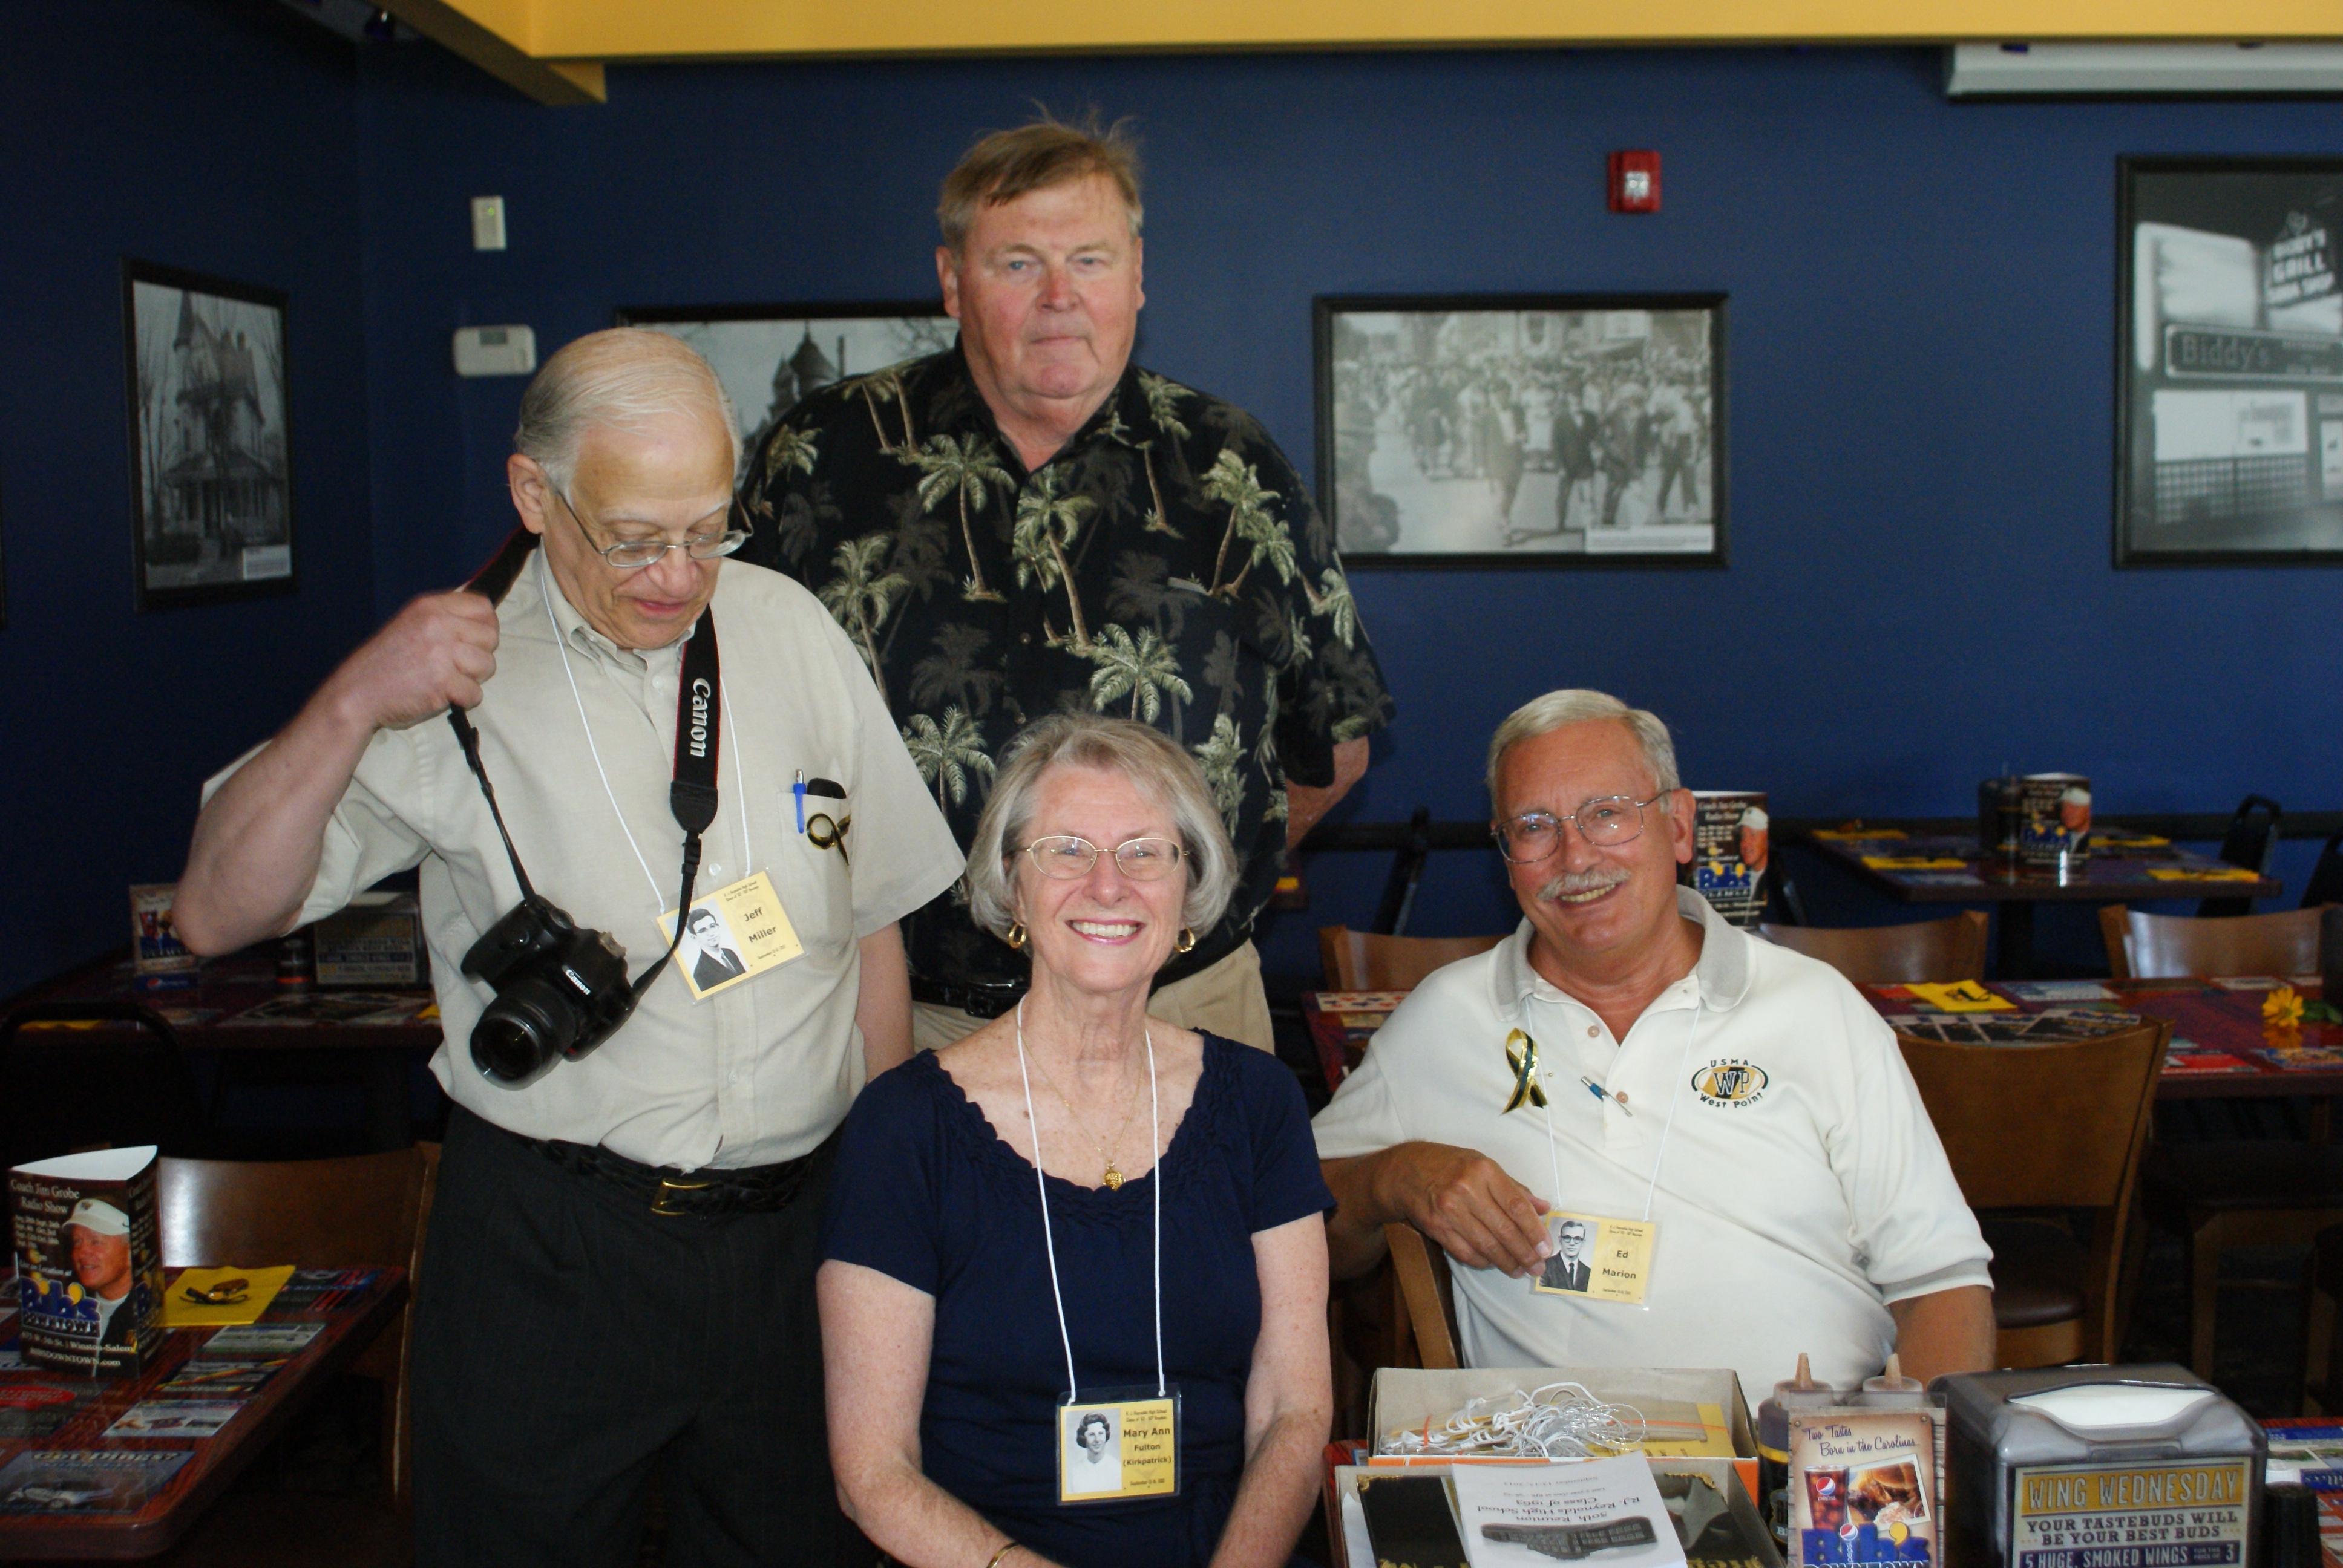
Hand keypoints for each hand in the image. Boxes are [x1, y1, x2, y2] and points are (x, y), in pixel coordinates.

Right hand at [324, 590, 500, 732]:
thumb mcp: (411, 625)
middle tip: (456, 665)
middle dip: (479, 654)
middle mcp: (438, 624)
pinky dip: (463, 700)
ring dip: (472, 678)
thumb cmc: (386, 662)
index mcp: (430, 607)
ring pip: (487, 665)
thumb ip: (444, 620)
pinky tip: (442, 695)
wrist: (357, 692)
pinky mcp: (443, 682)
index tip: (475, 641)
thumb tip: (484, 622)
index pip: (482, 606)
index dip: (486, 625)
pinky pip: (475, 693)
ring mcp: (441, 653)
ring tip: (447, 680)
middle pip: (491, 637)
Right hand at [1383, 1143, 1552, 1277]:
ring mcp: (1449, 1211)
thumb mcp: (1483, 1165)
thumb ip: (1514, 1188)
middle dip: (1525, 1253)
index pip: (1517, 1206)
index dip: (1535, 1231)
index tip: (1547, 1248)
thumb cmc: (1448, 1165)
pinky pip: (1466, 1252)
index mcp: (1484, 1170)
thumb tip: (1543, 1208)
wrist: (1404, 1172)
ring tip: (1520, 1270)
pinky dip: (1483, 1261)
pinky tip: (1493, 1263)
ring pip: (1487, 1245)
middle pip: (1505, 1230)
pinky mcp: (1436, 1228)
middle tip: (1538, 1267)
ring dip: (1506, 1262)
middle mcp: (1467, 1190)